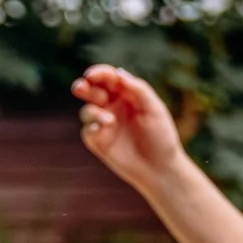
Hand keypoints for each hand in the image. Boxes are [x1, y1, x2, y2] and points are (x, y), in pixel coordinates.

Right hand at [72, 65, 186, 191]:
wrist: (159, 169)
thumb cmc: (161, 137)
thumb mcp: (154, 109)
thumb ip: (138, 89)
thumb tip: (118, 73)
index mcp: (127, 95)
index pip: (108, 78)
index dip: (98, 73)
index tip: (91, 75)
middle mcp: (113, 106)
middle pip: (91, 90)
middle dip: (83, 86)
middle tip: (81, 87)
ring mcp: (104, 124)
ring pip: (87, 110)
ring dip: (93, 112)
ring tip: (109, 120)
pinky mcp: (98, 141)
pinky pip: (87, 129)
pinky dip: (92, 126)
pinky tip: (103, 129)